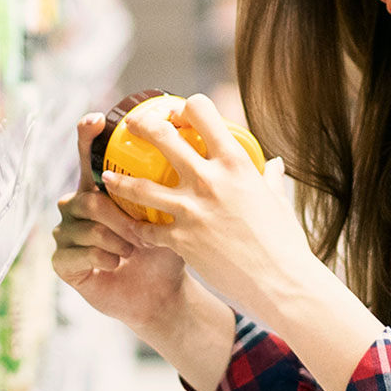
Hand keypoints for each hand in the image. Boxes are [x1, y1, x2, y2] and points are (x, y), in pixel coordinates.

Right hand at [54, 113, 191, 332]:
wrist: (162, 293)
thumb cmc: (167, 249)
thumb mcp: (173, 214)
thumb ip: (172, 186)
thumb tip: (200, 148)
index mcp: (101, 187)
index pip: (88, 155)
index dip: (87, 136)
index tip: (96, 120)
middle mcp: (77, 205)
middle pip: (89, 196)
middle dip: (119, 215)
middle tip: (141, 233)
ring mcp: (66, 233)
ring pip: (86, 226)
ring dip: (116, 239)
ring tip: (134, 249)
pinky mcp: (62, 262)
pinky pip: (78, 253)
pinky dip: (104, 258)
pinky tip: (117, 263)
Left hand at [98, 94, 326, 330]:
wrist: (281, 283)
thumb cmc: (284, 242)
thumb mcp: (278, 201)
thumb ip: (270, 178)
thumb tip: (273, 163)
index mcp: (235, 162)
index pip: (202, 111)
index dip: (186, 107)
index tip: (177, 113)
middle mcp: (209, 179)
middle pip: (161, 136)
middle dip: (141, 126)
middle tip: (132, 128)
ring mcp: (192, 210)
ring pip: (139, 185)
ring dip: (118, 179)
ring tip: (106, 177)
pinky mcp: (181, 240)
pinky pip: (146, 228)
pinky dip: (135, 227)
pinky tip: (129, 226)